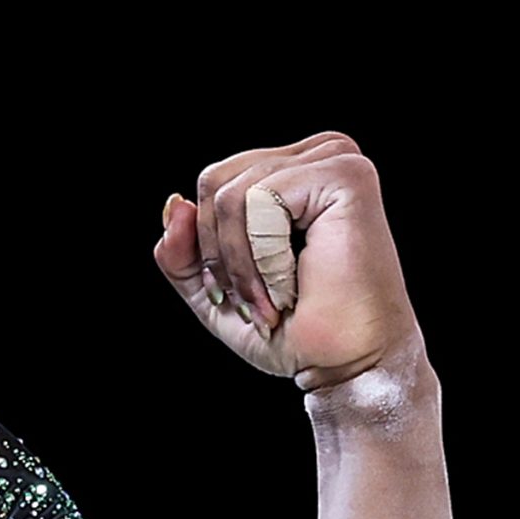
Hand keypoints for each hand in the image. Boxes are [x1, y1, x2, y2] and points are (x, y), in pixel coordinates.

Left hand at [151, 131, 423, 392]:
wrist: (344, 365)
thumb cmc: (293, 328)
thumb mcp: (215, 287)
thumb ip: (182, 250)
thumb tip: (173, 203)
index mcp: (295, 169)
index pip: (213, 181)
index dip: (208, 245)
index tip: (237, 296)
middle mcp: (319, 153)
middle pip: (215, 181)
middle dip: (219, 254)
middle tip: (253, 302)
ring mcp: (335, 159)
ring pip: (231, 194)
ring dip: (242, 264)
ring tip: (276, 298)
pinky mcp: (346, 176)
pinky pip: (259, 198)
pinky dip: (262, 255)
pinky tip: (293, 283)